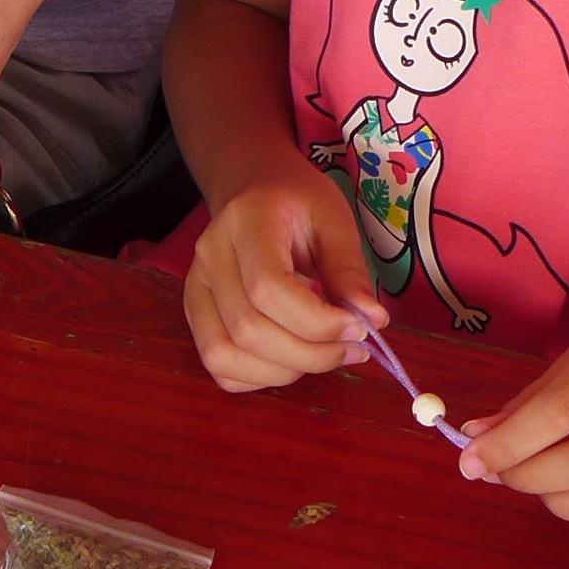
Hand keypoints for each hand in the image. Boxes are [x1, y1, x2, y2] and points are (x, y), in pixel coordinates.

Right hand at [181, 161, 383, 391]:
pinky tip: (292, 359)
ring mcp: (196, 289)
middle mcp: (209, 258)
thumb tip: (372, 320)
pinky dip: (259, 377)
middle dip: (310, 354)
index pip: (267, 287)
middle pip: (247, 330)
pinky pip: (219, 366)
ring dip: (284, 371)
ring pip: (225, 355)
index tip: (359, 328)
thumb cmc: (298, 204)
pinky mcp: (195, 314)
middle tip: (353, 349)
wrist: (254, 190)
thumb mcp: (334, 221)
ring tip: (322, 354)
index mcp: (245, 223)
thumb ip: (349, 270)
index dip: (316, 321)